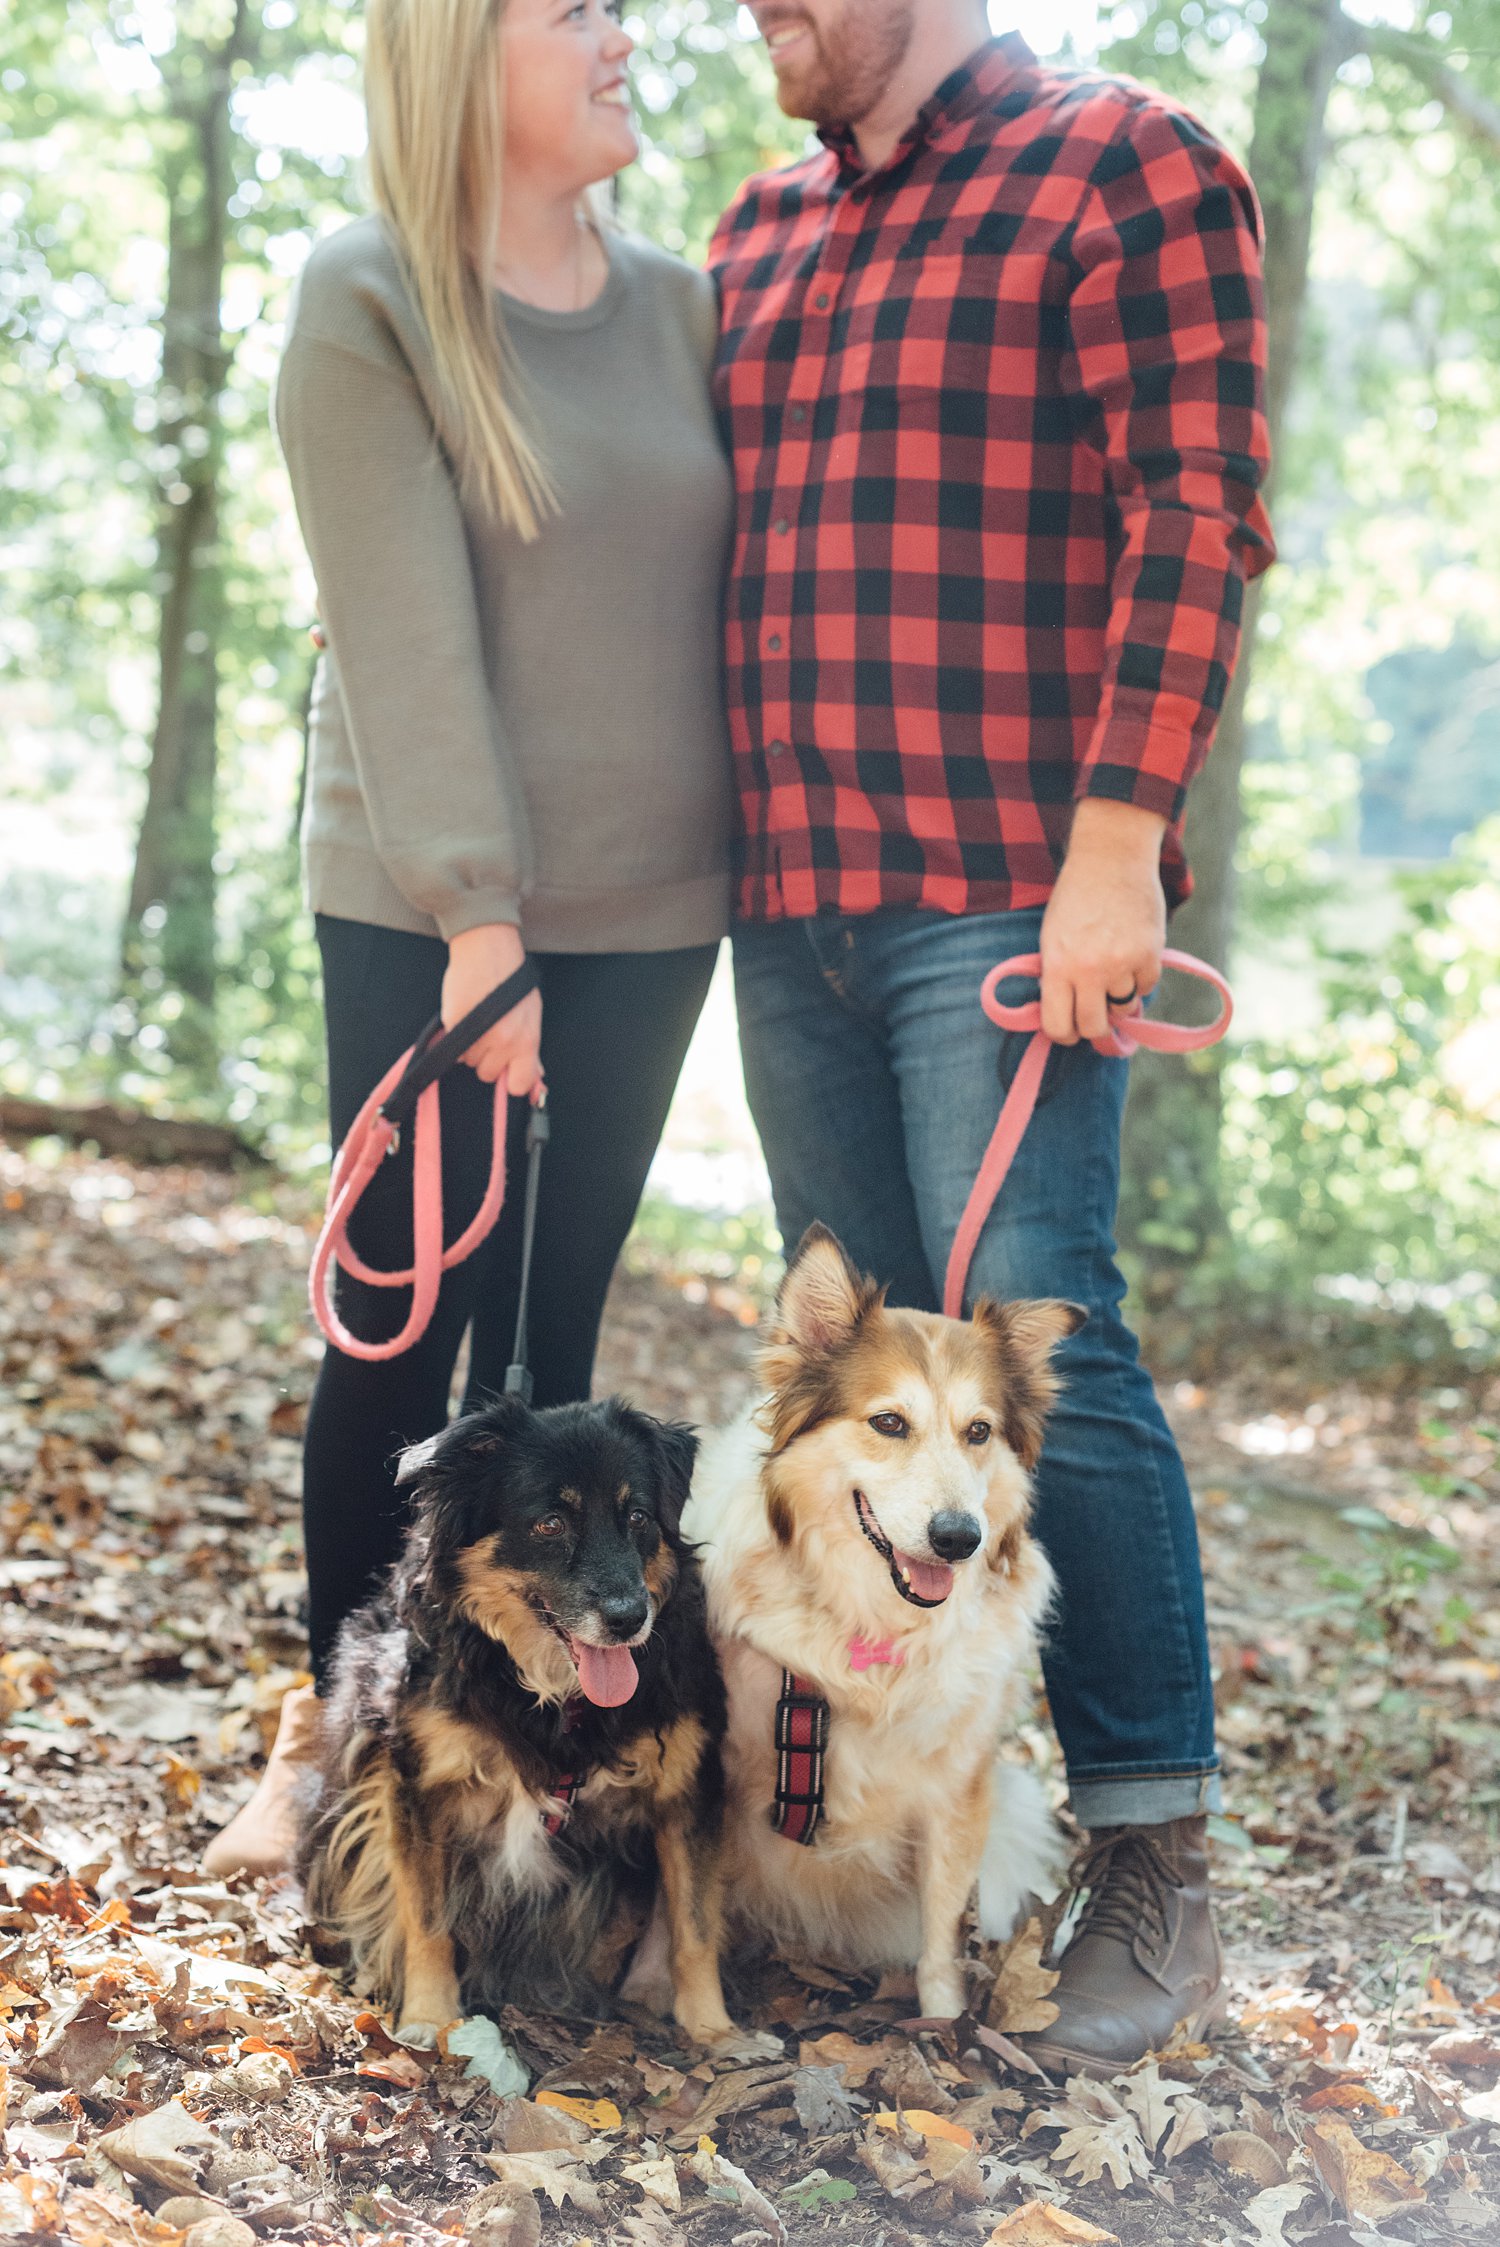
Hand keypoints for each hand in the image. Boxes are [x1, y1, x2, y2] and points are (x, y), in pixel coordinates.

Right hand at [441, 923, 542, 1096]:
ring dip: (470, 1047)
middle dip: (487, 1058)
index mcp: (526, 1040)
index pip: (519, 1084)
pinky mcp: (454, 1025)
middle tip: (491, 1034)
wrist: (487, 950)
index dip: (512, 1080)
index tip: (508, 1073)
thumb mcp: (530, 1013)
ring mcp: (477, 1035)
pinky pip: (451, 1047)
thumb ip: (530, 1049)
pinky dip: (455, 1037)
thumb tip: (536, 1077)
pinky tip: (465, 1016)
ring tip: (478, 1020)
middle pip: (487, 1074)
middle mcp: (503, 1041)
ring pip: (468, 1061)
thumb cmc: (511, 979)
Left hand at [1039, 799, 1167, 1044]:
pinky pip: (1147, 986)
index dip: (1064, 1033)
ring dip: (1119, 994)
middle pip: (1094, 1026)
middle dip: (1095, 1026)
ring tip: (1113, 964)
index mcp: (1057, 966)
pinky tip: (1132, 952)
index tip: (1069, 1030)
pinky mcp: (1150, 954)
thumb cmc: (1075, 898)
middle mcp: (1089, 970)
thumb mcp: (1051, 937)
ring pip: (1124, 1006)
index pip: (1058, 1025)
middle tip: (1097, 1016)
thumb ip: (1057, 977)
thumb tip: (1066, 1018)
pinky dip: (1140, 976)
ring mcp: (1121, 964)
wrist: (1110, 859)